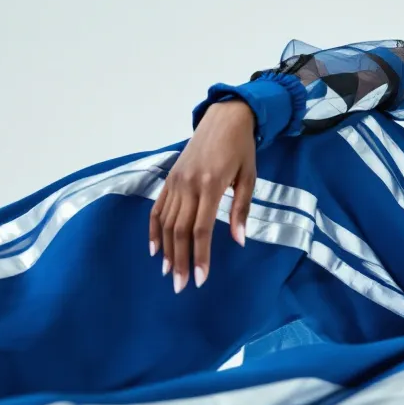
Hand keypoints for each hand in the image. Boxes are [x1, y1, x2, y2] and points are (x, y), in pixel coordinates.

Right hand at [149, 100, 256, 292]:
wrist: (224, 118)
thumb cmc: (241, 148)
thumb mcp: (249, 177)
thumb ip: (240, 209)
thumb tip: (238, 241)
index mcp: (210, 185)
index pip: (201, 229)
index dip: (200, 256)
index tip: (201, 279)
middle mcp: (188, 185)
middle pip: (179, 230)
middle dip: (180, 261)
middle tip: (181, 286)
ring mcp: (175, 181)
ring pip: (166, 222)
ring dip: (166, 251)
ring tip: (169, 273)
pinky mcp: (169, 178)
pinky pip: (158, 208)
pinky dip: (154, 229)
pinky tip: (155, 249)